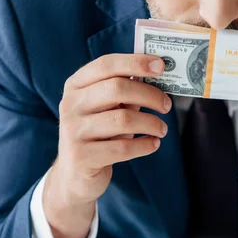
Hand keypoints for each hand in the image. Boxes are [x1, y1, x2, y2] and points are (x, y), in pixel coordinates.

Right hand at [44, 54, 170, 237]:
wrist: (74, 175)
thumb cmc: (98, 135)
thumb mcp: (107, 110)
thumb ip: (125, 92)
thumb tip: (156, 73)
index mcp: (75, 86)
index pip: (106, 65)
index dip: (135, 62)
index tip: (161, 66)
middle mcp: (70, 105)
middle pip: (117, 89)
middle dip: (149, 95)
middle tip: (166, 105)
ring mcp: (73, 131)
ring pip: (123, 119)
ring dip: (151, 123)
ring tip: (162, 129)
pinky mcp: (82, 156)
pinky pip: (123, 147)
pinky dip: (145, 145)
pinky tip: (153, 144)